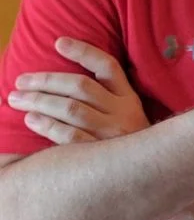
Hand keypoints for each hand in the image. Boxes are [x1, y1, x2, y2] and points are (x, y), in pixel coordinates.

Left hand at [5, 37, 149, 143]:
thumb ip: (107, 98)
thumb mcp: (128, 115)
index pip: (108, 67)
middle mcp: (122, 112)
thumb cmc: (127, 143)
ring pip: (71, 109)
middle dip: (47, 81)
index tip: (59, 42)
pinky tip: (31, 120)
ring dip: (40, 101)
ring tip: (17, 99)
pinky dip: (48, 126)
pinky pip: (69, 137)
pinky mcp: (100, 156)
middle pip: (81, 87)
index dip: (84, 52)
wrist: (150, 177)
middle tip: (21, 81)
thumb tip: (66, 80)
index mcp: (129, 98)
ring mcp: (111, 134)